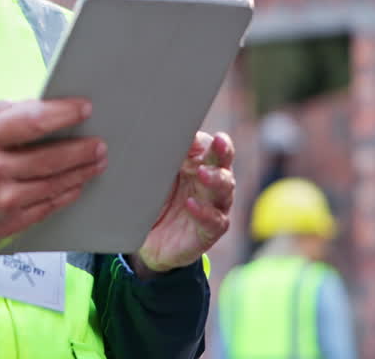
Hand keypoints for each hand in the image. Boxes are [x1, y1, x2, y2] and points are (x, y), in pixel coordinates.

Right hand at [0, 99, 107, 258]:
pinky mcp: (11, 222)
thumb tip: (31, 105)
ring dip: (82, 171)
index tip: (83, 108)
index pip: (31, 121)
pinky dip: (68, 193)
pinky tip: (78, 184)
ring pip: (55, 183)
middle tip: (100, 142)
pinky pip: (49, 205)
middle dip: (81, 148)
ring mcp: (3, 199)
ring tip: (98, 161)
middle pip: (51, 156)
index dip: (62, 113)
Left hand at [135, 131, 234, 273]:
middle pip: (223, 164)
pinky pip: (214, 221)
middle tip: (218, 142)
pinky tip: (192, 204)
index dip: (207, 140)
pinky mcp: (209, 231)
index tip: (194, 135)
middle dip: (222, 151)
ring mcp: (214, 207)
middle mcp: (212, 183)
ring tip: (202, 173)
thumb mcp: (156, 175)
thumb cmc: (156, 199)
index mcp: (200, 164)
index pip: (211, 147)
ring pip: (224, 189)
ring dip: (215, 179)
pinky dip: (204, 212)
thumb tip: (167, 136)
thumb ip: (164, 156)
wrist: (150, 239)